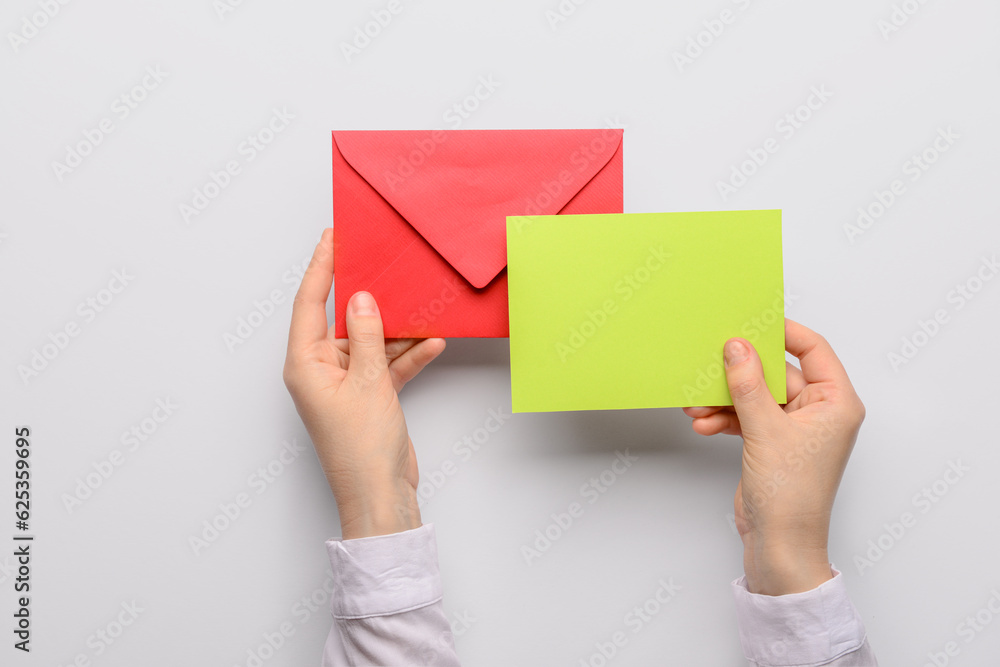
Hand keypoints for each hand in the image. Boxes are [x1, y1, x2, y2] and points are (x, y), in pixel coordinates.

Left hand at [282, 228, 445, 539]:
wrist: (381, 496)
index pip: (309, 304)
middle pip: (342, 320)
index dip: (321, 267)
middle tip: (381, 261)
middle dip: (366, 297)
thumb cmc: (361, 449)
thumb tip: (360, 297)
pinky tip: (432, 342)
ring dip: (396, 330)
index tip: (332, 236)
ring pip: (371, 341)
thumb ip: (368, 335)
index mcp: (305, 365)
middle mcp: (320, 371)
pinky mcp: (369, 396)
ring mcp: (346, 384)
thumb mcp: (369, 382)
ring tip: (420, 305)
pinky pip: (388, 364)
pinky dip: (408, 355)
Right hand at [683, 319, 865, 595]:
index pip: (812, 349)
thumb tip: (736, 346)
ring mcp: (795, 428)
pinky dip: (725, 418)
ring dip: (726, 398)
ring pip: (757, 396)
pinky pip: (747, 417)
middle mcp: (819, 412)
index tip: (751, 322)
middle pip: (777, 372)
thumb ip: (748, 384)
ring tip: (697, 402)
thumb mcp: (765, 430)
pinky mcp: (773, 443)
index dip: (782, 332)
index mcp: (836, 402)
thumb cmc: (792, 496)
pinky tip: (703, 422)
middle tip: (712, 361)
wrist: (779, 545)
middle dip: (740, 373)